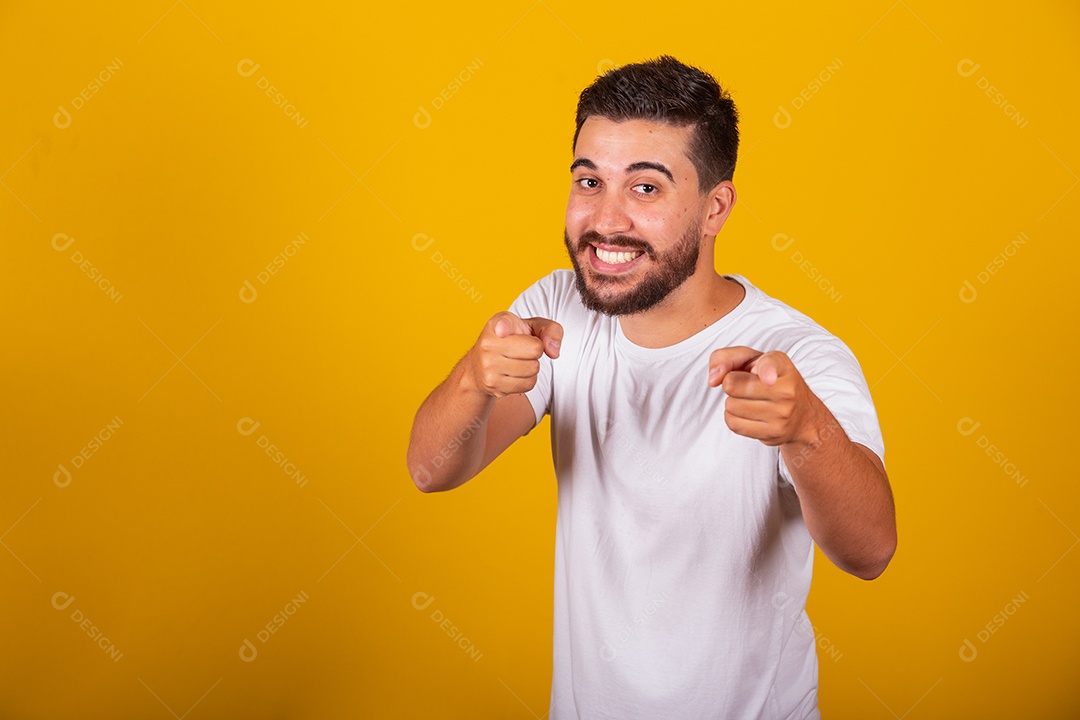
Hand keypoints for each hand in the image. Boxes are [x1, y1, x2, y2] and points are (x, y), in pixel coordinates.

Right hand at [464, 312, 562, 397]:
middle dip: (535, 351)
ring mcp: (488, 366)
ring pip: (533, 369)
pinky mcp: (492, 384)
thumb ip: (550, 329)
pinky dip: (528, 380)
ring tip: (518, 361)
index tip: (502, 330)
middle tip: (521, 350)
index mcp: (496, 324)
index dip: (505, 327)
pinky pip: (528, 384)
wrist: (478, 366)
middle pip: (535, 350)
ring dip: (532, 367)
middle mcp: (488, 344)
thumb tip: (553, 351)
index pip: (504, 324)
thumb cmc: (510, 341)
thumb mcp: (530, 326)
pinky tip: (515, 373)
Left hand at [707, 346, 824, 446]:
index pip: (770, 366)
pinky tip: (747, 413)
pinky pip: (733, 424)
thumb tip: (713, 379)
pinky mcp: (773, 433)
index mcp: (781, 364)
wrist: (802, 415)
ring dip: (732, 402)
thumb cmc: (769, 380)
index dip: (766, 371)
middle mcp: (786, 389)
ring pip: (731, 406)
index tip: (768, 378)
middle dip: (731, 384)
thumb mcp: (751, 359)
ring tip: (749, 399)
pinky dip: (733, 417)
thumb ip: (726, 358)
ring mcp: (782, 414)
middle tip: (746, 385)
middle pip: (732, 385)